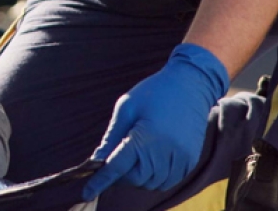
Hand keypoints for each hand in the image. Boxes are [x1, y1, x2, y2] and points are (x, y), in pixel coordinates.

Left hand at [82, 43, 227, 199]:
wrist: (190, 84)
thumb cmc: (153, 92)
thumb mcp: (126, 108)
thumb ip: (112, 138)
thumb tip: (96, 162)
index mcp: (146, 136)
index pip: (117, 167)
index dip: (100, 181)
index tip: (86, 193)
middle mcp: (166, 151)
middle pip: (134, 178)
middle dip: (121, 174)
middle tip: (117, 158)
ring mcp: (181, 158)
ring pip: (151, 183)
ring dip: (139, 176)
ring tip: (138, 154)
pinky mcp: (190, 160)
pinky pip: (168, 181)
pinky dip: (156, 176)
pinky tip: (153, 158)